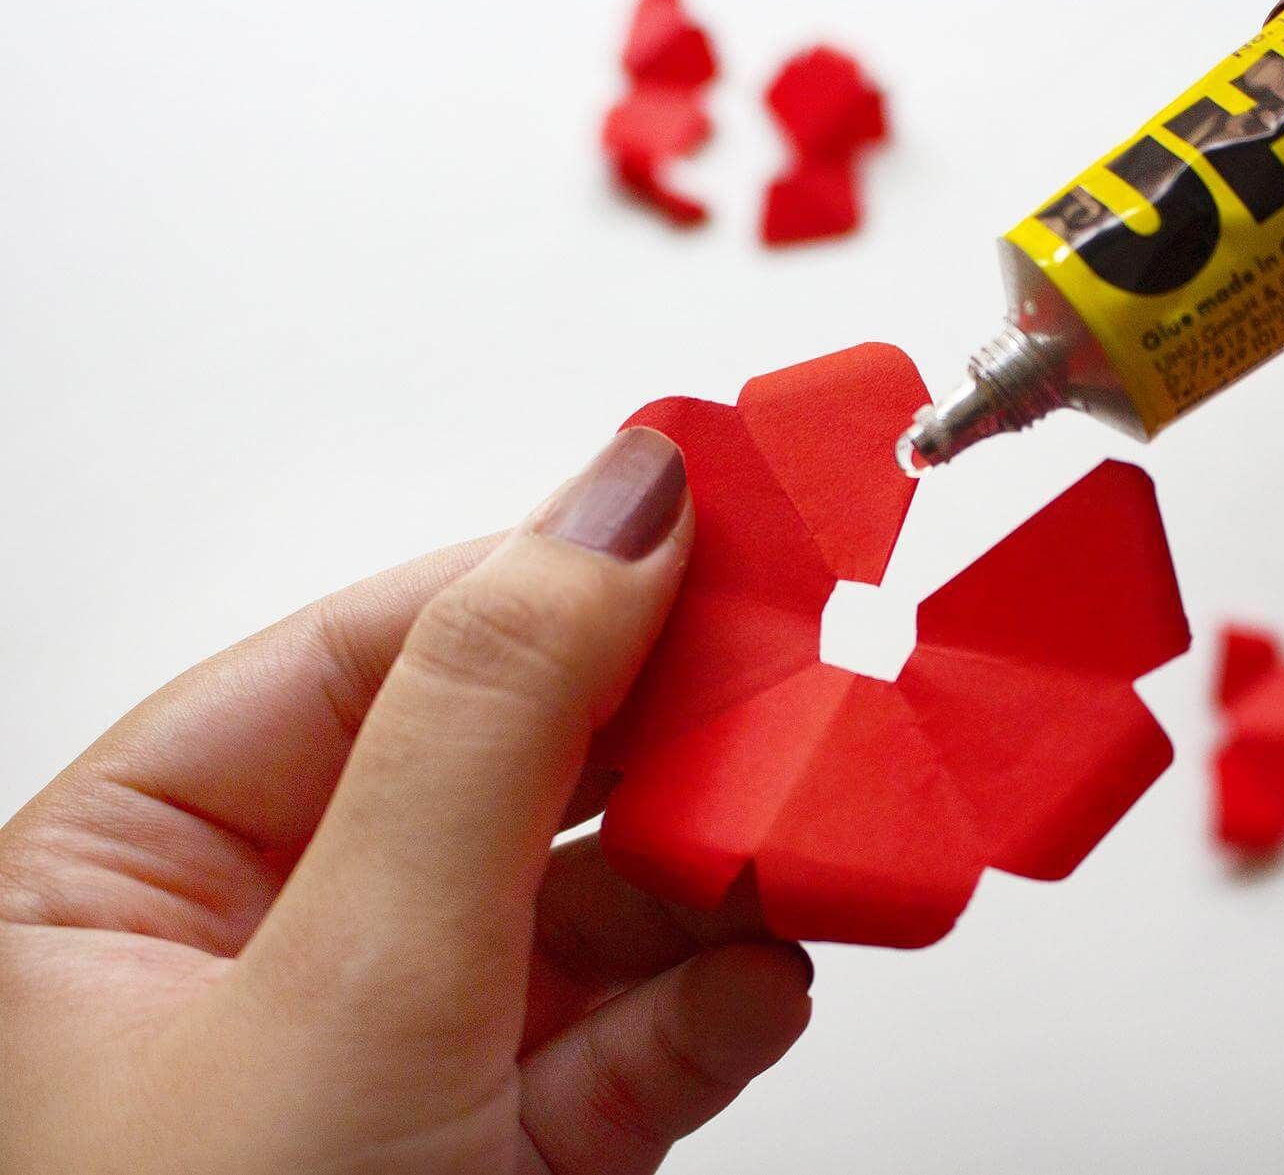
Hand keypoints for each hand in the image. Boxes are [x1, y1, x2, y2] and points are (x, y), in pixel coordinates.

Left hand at [0, 428, 812, 1174]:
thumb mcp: (337, 990)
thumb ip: (488, 728)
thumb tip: (614, 504)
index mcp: (139, 868)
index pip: (377, 650)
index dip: (554, 569)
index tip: (710, 508)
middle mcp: (273, 939)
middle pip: (513, 761)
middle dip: (668, 729)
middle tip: (804, 665)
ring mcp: (408, 1044)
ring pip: (597, 894)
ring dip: (719, 865)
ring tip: (814, 827)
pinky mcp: (512, 1145)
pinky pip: (638, 1030)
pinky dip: (717, 998)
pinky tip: (765, 967)